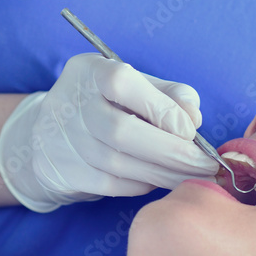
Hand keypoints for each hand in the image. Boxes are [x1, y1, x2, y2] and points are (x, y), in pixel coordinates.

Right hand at [0, 53, 219, 211]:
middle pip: (121, 131)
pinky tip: (160, 180)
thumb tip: (194, 119)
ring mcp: (60, 138)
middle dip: (171, 152)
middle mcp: (69, 101)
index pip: (122, 83)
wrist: (51, 133)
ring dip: (163, 173)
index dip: (160, 108)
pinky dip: (140, 185)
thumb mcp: (138, 86)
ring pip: (117, 163)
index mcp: (91, 70)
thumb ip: (172, 95)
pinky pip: (108, 184)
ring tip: (191, 177)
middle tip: (205, 165)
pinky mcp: (61, 170)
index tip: (190, 131)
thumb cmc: (110, 104)